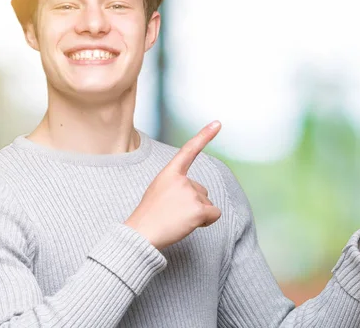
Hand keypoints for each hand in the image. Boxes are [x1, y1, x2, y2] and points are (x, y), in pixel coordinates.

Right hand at [124, 121, 222, 249]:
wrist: (141, 234)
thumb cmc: (149, 216)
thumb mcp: (158, 191)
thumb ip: (177, 186)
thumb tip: (198, 196)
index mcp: (169, 173)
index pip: (189, 150)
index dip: (204, 136)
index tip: (218, 123)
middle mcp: (182, 180)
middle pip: (202, 190)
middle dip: (193, 203)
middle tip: (173, 213)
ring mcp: (191, 194)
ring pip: (207, 203)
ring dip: (197, 213)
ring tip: (177, 220)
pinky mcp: (198, 210)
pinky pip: (214, 214)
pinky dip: (206, 221)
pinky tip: (189, 224)